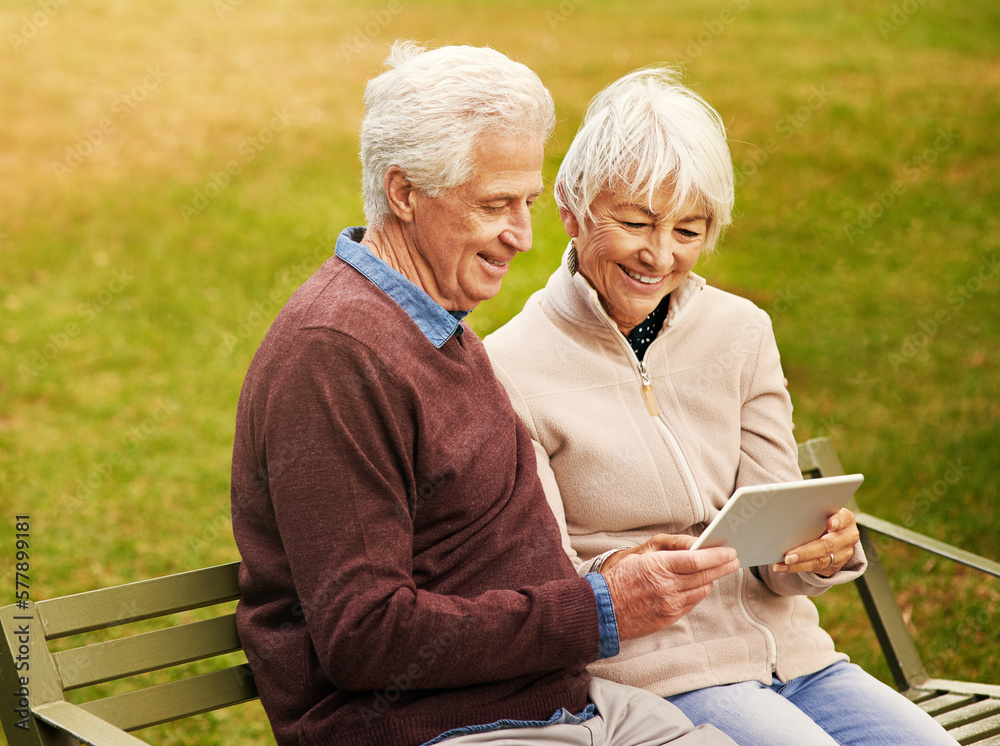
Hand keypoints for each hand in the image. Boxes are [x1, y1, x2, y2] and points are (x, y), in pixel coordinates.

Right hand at [602, 534, 739, 639]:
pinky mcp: (669, 616)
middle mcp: (667, 586)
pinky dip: (700, 592)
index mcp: (658, 566)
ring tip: (721, 571)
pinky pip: (692, 602)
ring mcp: (669, 603)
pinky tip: (702, 585)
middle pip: (704, 575)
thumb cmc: (618, 580)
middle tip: (734, 560)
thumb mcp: (639, 558)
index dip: (716, 556)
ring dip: (713, 579)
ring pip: (701, 589)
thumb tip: (691, 549)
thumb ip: (666, 554)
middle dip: (723, 566)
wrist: (603, 611)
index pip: (696, 560)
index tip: (729, 551)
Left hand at [772, 508, 859, 575]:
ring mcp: (843, 554)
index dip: (838, 521)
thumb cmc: (822, 517)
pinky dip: (796, 568)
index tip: (830, 523)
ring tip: (782, 564)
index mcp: (846, 520)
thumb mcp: (823, 511)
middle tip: (788, 556)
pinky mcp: (834, 566)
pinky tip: (782, 567)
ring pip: (820, 561)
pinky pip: (814, 569)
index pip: (844, 519)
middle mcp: (847, 538)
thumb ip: (813, 512)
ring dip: (798, 564)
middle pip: (828, 545)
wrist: (835, 533)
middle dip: (806, 552)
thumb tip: (788, 512)